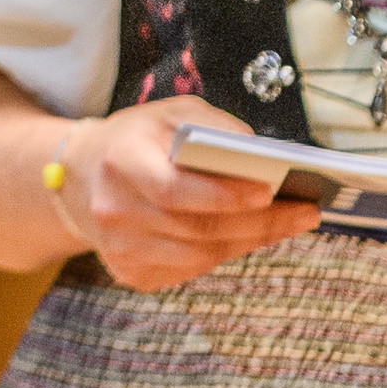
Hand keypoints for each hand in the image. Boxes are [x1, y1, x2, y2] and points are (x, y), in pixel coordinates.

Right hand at [60, 95, 321, 290]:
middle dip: (260, 222)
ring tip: (289, 222)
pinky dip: (225, 253)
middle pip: (198, 228)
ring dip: (250, 240)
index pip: (174, 188)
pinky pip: (191, 270)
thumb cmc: (139, 139)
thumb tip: (263, 156)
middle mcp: (114, 209)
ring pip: (201, 255)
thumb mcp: (171, 113)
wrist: (81, 177)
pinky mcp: (130, 273)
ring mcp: (119, 249)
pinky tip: (248, 235)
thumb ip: (215, 126)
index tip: (269, 190)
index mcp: (121, 160)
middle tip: (305, 212)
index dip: (223, 195)